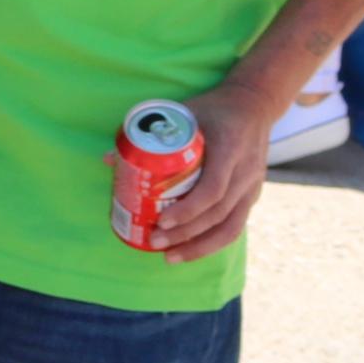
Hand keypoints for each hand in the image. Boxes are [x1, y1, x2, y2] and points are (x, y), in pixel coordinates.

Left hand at [145, 82, 281, 262]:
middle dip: (185, 234)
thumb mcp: (183, 111)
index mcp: (230, 148)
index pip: (213, 189)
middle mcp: (245, 171)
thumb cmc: (214, 108)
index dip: (188, 210)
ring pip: (230, 227)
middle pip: (217, 214)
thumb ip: (149, 132)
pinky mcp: (253, 195)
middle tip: (154, 242)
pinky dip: (212, 243)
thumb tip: (107, 159)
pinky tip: (191, 251)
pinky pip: (235, 226)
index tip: (162, 221)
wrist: (255, 104)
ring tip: (170, 257)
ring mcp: (252, 186)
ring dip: (199, 247)